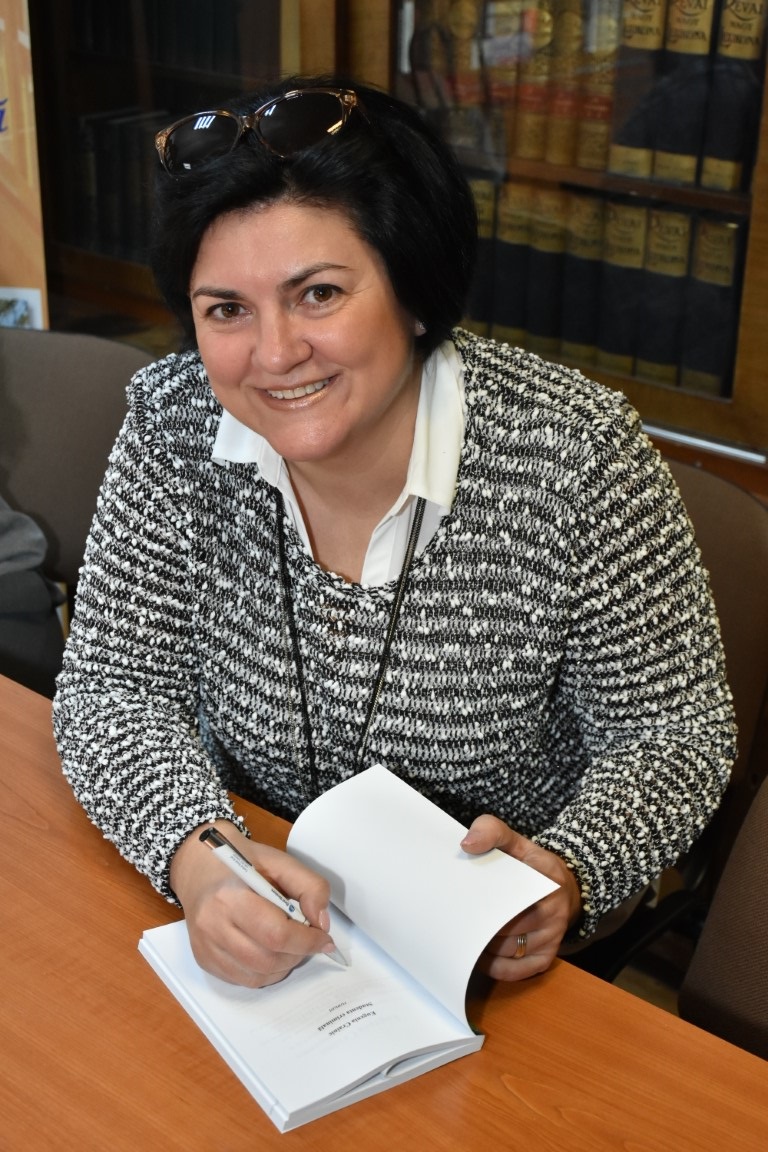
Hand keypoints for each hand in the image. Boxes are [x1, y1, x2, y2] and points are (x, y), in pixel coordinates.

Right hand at [170, 820, 339, 986]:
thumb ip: (309, 886)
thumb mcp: (281, 862)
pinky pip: (244, 980)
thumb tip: (321, 922)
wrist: (200, 867)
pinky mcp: (204, 961)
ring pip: (257, 976)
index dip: (307, 940)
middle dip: (298, 954)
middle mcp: (212, 925)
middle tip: (309, 940)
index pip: (276, 933)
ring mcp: (205, 947)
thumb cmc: (242, 862)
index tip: (324, 938)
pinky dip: (266, 972)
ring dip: (284, 966)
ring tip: (290, 944)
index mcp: (229, 896)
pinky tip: (270, 951)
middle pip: (267, 959)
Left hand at [460, 815, 581, 980]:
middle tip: (454, 920)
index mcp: (547, 879)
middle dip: (481, 926)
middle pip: (511, 928)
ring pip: (511, 951)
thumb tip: (467, 845)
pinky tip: (477, 956)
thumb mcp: (514, 840)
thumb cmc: (530, 864)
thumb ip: (490, 831)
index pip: (516, 895)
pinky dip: (495, 967)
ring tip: (460, 936)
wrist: (562, 886)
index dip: (489, 901)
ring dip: (484, 947)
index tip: (465, 898)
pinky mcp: (546, 958)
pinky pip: (518, 971)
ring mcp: (552, 938)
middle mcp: (555, 912)